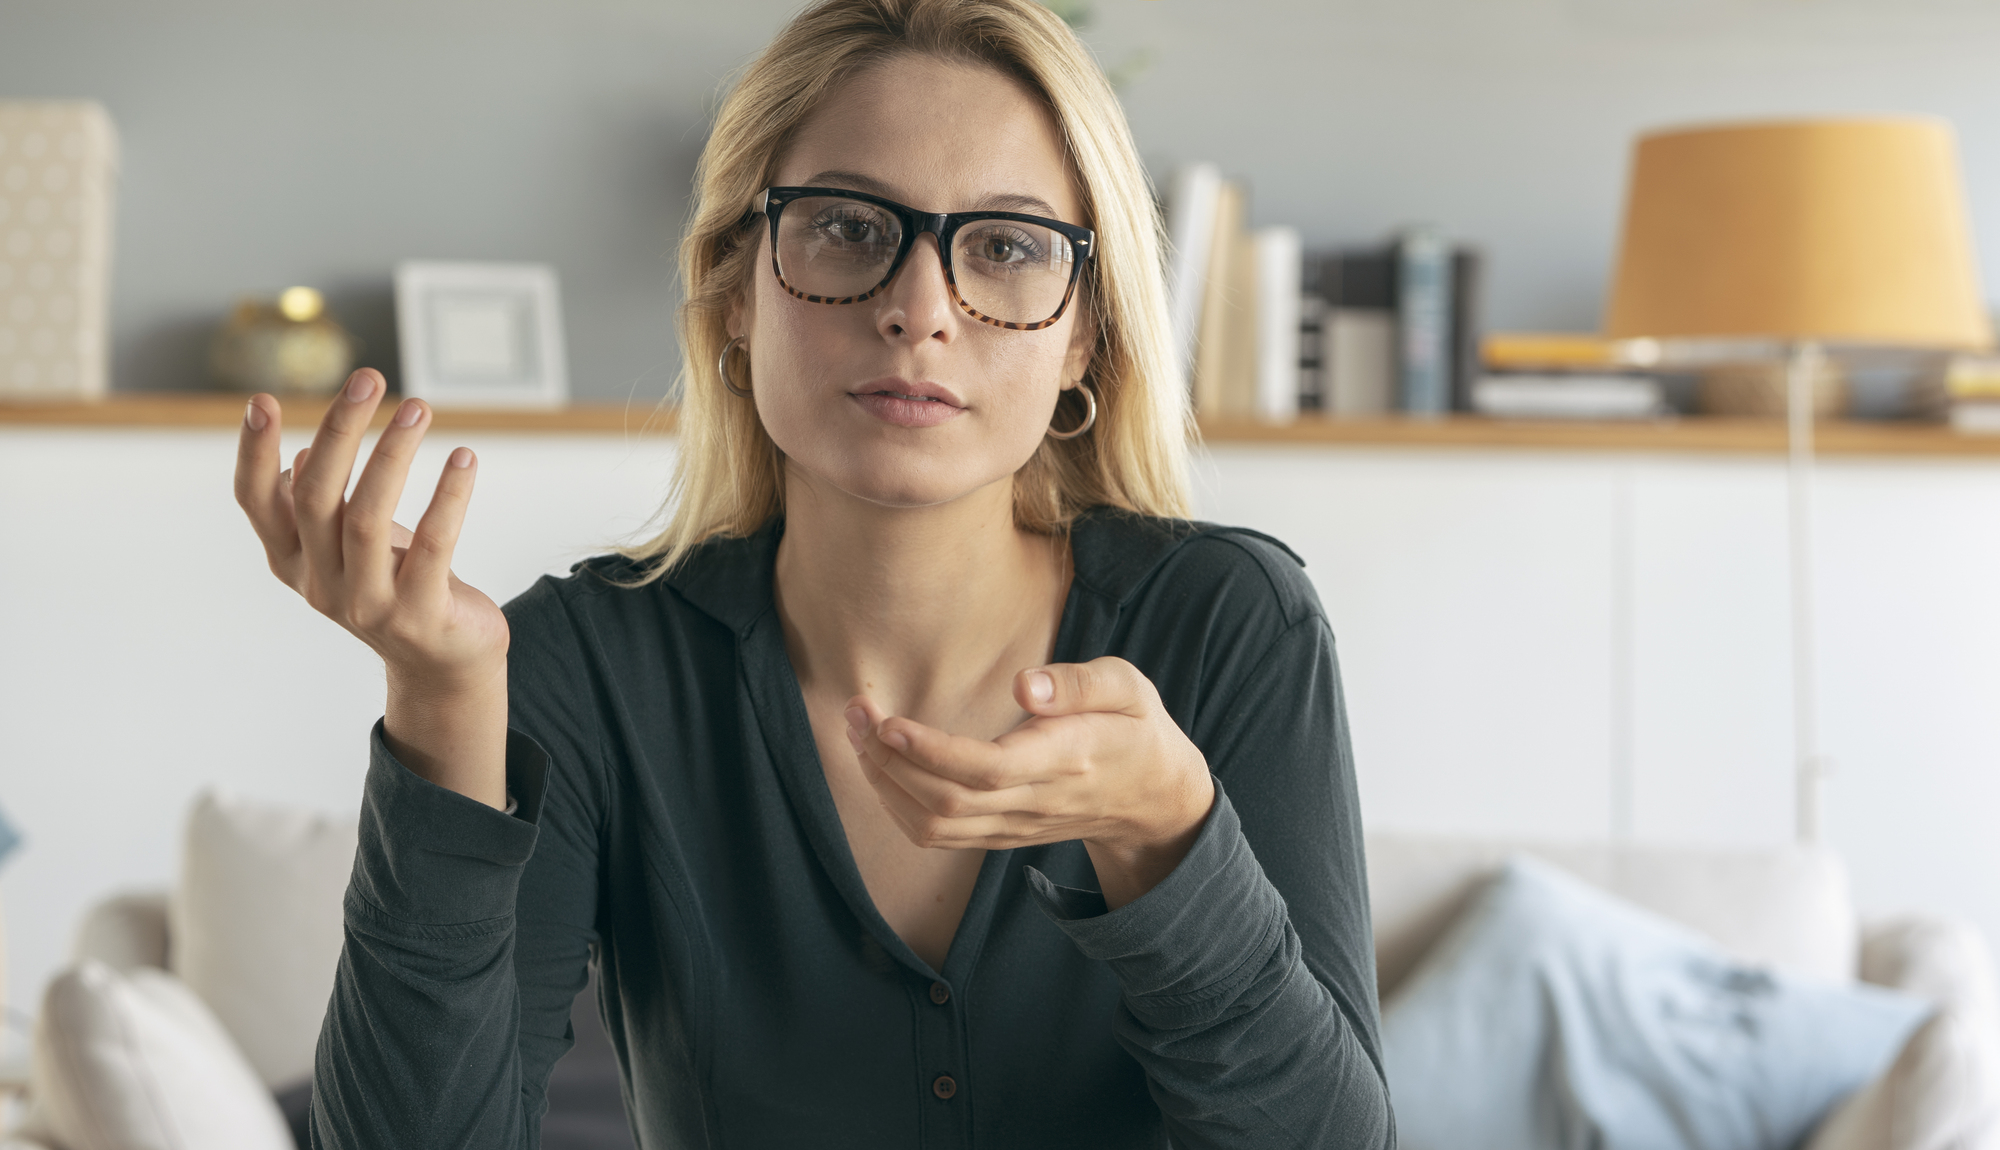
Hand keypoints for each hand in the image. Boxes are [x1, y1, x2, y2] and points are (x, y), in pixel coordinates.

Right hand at [234, 369, 510, 804]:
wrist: (444, 664)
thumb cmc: (396, 588)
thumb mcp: (351, 548)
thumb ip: (320, 511)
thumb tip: (301, 457)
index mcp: (294, 562)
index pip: (256, 503)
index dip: (252, 453)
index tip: (262, 400)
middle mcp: (322, 584)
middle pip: (315, 497)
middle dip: (340, 431)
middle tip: (369, 378)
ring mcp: (369, 605)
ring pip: (367, 518)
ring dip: (393, 455)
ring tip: (419, 408)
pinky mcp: (420, 615)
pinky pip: (433, 545)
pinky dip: (449, 496)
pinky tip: (464, 458)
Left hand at [844, 657, 1215, 908]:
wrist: (1152, 798)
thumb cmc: (1135, 729)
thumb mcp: (1129, 689)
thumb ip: (1079, 684)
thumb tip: (1024, 687)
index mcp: (1066, 760)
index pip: (987, 769)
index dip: (930, 752)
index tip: (888, 722)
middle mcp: (1035, 802)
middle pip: (946, 801)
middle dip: (888, 760)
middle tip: (856, 712)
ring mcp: (1015, 826)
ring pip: (934, 826)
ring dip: (884, 782)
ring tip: (858, 733)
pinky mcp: (1000, 835)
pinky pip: (939, 836)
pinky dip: (897, 806)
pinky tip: (880, 766)